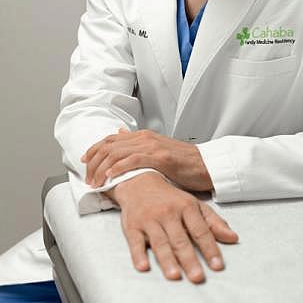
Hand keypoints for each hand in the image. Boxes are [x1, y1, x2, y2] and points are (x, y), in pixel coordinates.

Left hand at [81, 128, 212, 191]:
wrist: (206, 165)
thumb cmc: (184, 163)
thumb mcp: (157, 149)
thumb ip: (138, 144)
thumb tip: (120, 133)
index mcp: (143, 136)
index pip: (110, 139)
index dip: (93, 149)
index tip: (83, 162)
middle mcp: (145, 138)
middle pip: (109, 145)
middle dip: (93, 161)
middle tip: (87, 178)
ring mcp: (153, 146)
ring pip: (117, 152)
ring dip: (101, 168)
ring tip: (95, 181)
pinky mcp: (160, 158)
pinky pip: (133, 160)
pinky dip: (117, 168)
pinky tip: (110, 177)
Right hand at [107, 172, 238, 283]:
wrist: (140, 181)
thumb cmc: (171, 198)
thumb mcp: (194, 205)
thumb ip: (213, 222)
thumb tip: (234, 238)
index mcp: (186, 207)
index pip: (201, 231)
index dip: (210, 248)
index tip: (218, 266)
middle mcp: (168, 213)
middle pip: (180, 240)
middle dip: (189, 259)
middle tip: (198, 277)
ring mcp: (150, 220)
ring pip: (160, 242)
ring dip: (167, 260)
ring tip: (175, 276)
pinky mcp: (132, 226)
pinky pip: (135, 242)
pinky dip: (138, 255)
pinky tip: (143, 267)